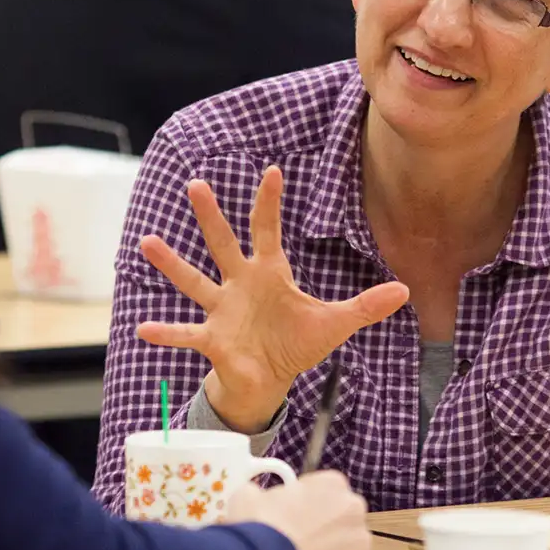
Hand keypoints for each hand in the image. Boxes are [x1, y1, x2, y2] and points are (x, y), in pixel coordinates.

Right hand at [135, 167, 408, 431]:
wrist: (270, 379)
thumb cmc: (297, 343)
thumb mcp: (335, 323)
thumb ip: (366, 306)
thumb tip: (405, 290)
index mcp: (269, 274)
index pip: (268, 231)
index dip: (270, 202)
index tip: (272, 170)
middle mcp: (240, 284)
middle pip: (223, 244)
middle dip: (211, 216)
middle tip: (197, 183)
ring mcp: (222, 310)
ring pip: (195, 282)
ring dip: (172, 264)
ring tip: (149, 242)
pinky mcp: (213, 340)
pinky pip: (187, 334)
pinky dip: (167, 333)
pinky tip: (143, 330)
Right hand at [225, 471, 368, 549]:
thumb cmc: (259, 524)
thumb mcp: (248, 495)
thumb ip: (262, 493)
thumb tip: (258, 498)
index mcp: (332, 482)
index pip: (325, 490)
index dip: (307, 504)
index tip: (293, 516)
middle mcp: (353, 507)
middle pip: (341, 516)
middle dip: (325, 525)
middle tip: (299, 540)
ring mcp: (360, 540)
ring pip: (347, 544)